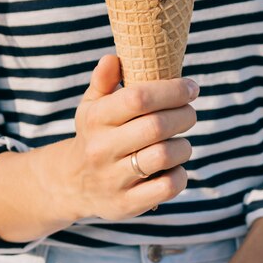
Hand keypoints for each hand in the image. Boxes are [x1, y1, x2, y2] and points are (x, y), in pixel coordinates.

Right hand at [47, 54, 198, 221]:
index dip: (171, 90)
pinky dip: (180, 173)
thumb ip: (103, 79)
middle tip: (190, 112)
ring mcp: (113, 179)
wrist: (72, 183)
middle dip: (184, 115)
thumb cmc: (94, 134)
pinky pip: (167, 187)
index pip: (138, 98)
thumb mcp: (91, 105)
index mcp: (95, 118)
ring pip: (165, 156)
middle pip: (156, 126)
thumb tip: (113, 58)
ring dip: (184, 145)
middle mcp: (102, 148)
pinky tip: (174, 166)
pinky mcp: (126, 204)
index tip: (190, 87)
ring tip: (181, 140)